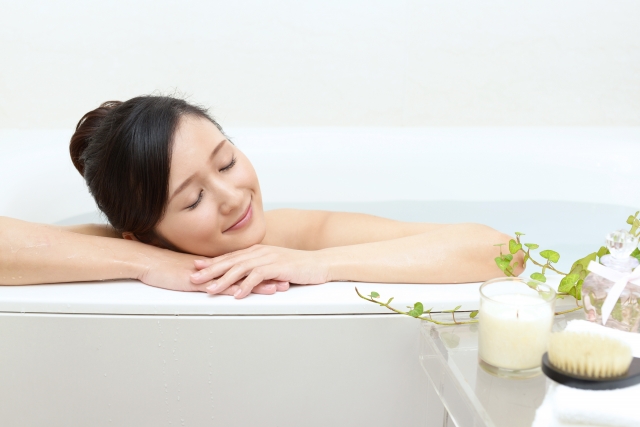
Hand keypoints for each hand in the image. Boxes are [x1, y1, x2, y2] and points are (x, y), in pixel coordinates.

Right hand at [138, 246, 286, 295]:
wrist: (147, 261)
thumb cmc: (164, 268)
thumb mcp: (189, 272)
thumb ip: (204, 274)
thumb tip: (215, 281)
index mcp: (217, 265)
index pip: (246, 266)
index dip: (263, 269)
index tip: (280, 272)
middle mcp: (217, 267)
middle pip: (249, 271)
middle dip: (270, 275)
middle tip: (290, 278)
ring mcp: (210, 274)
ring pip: (241, 278)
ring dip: (260, 283)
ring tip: (279, 287)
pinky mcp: (199, 282)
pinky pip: (221, 286)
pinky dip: (236, 290)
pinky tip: (248, 294)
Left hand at [190, 245, 331, 298]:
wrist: (320, 263)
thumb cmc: (299, 267)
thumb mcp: (276, 266)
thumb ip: (260, 270)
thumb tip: (245, 279)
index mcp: (258, 250)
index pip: (231, 256)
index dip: (212, 262)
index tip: (197, 268)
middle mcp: (260, 252)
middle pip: (230, 261)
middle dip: (211, 270)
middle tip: (193, 278)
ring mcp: (269, 258)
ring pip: (240, 268)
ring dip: (224, 279)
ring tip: (210, 289)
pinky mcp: (278, 266)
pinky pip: (258, 276)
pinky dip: (246, 285)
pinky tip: (237, 294)